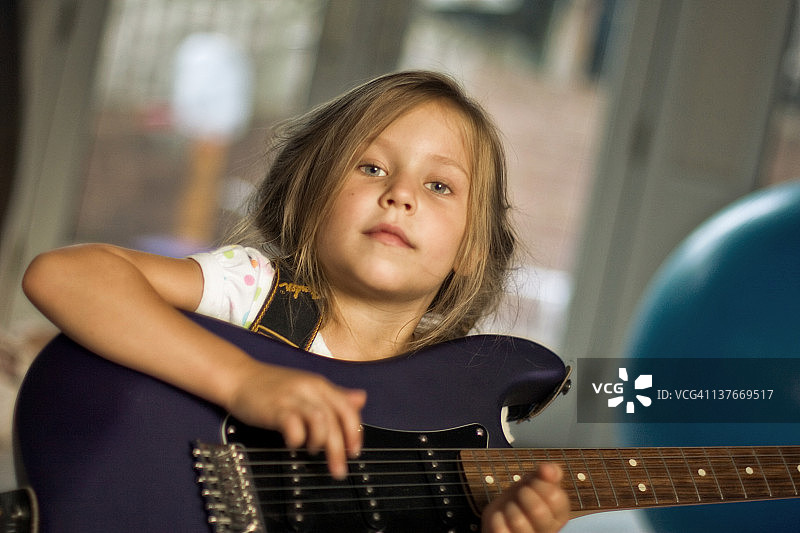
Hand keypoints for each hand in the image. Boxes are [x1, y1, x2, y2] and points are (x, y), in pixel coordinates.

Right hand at [224, 360, 366, 478]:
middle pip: (335, 419)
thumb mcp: (308, 387)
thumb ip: (334, 395)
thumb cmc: (273, 386)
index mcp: (320, 385)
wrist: (240, 377)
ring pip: (319, 420)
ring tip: (312, 451)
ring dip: (320, 442)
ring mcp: (292, 397)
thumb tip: (361, 399)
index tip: (354, 452)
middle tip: (339, 469)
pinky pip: (292, 424)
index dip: (354, 432)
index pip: (347, 408)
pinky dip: (297, 438)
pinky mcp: (274, 407)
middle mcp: (309, 389)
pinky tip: (293, 444)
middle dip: (340, 448)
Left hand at [481, 463, 569, 532]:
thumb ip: (548, 473)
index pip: (555, 497)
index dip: (540, 484)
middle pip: (539, 510)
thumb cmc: (523, 498)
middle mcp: (548, 530)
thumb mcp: (537, 481)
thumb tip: (547, 469)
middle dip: (524, 494)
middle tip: (521, 493)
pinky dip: (497, 519)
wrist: (503, 514)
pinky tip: (500, 517)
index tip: (533, 483)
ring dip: (510, 507)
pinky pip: (501, 530)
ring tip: (511, 508)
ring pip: (518, 521)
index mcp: (559, 515)